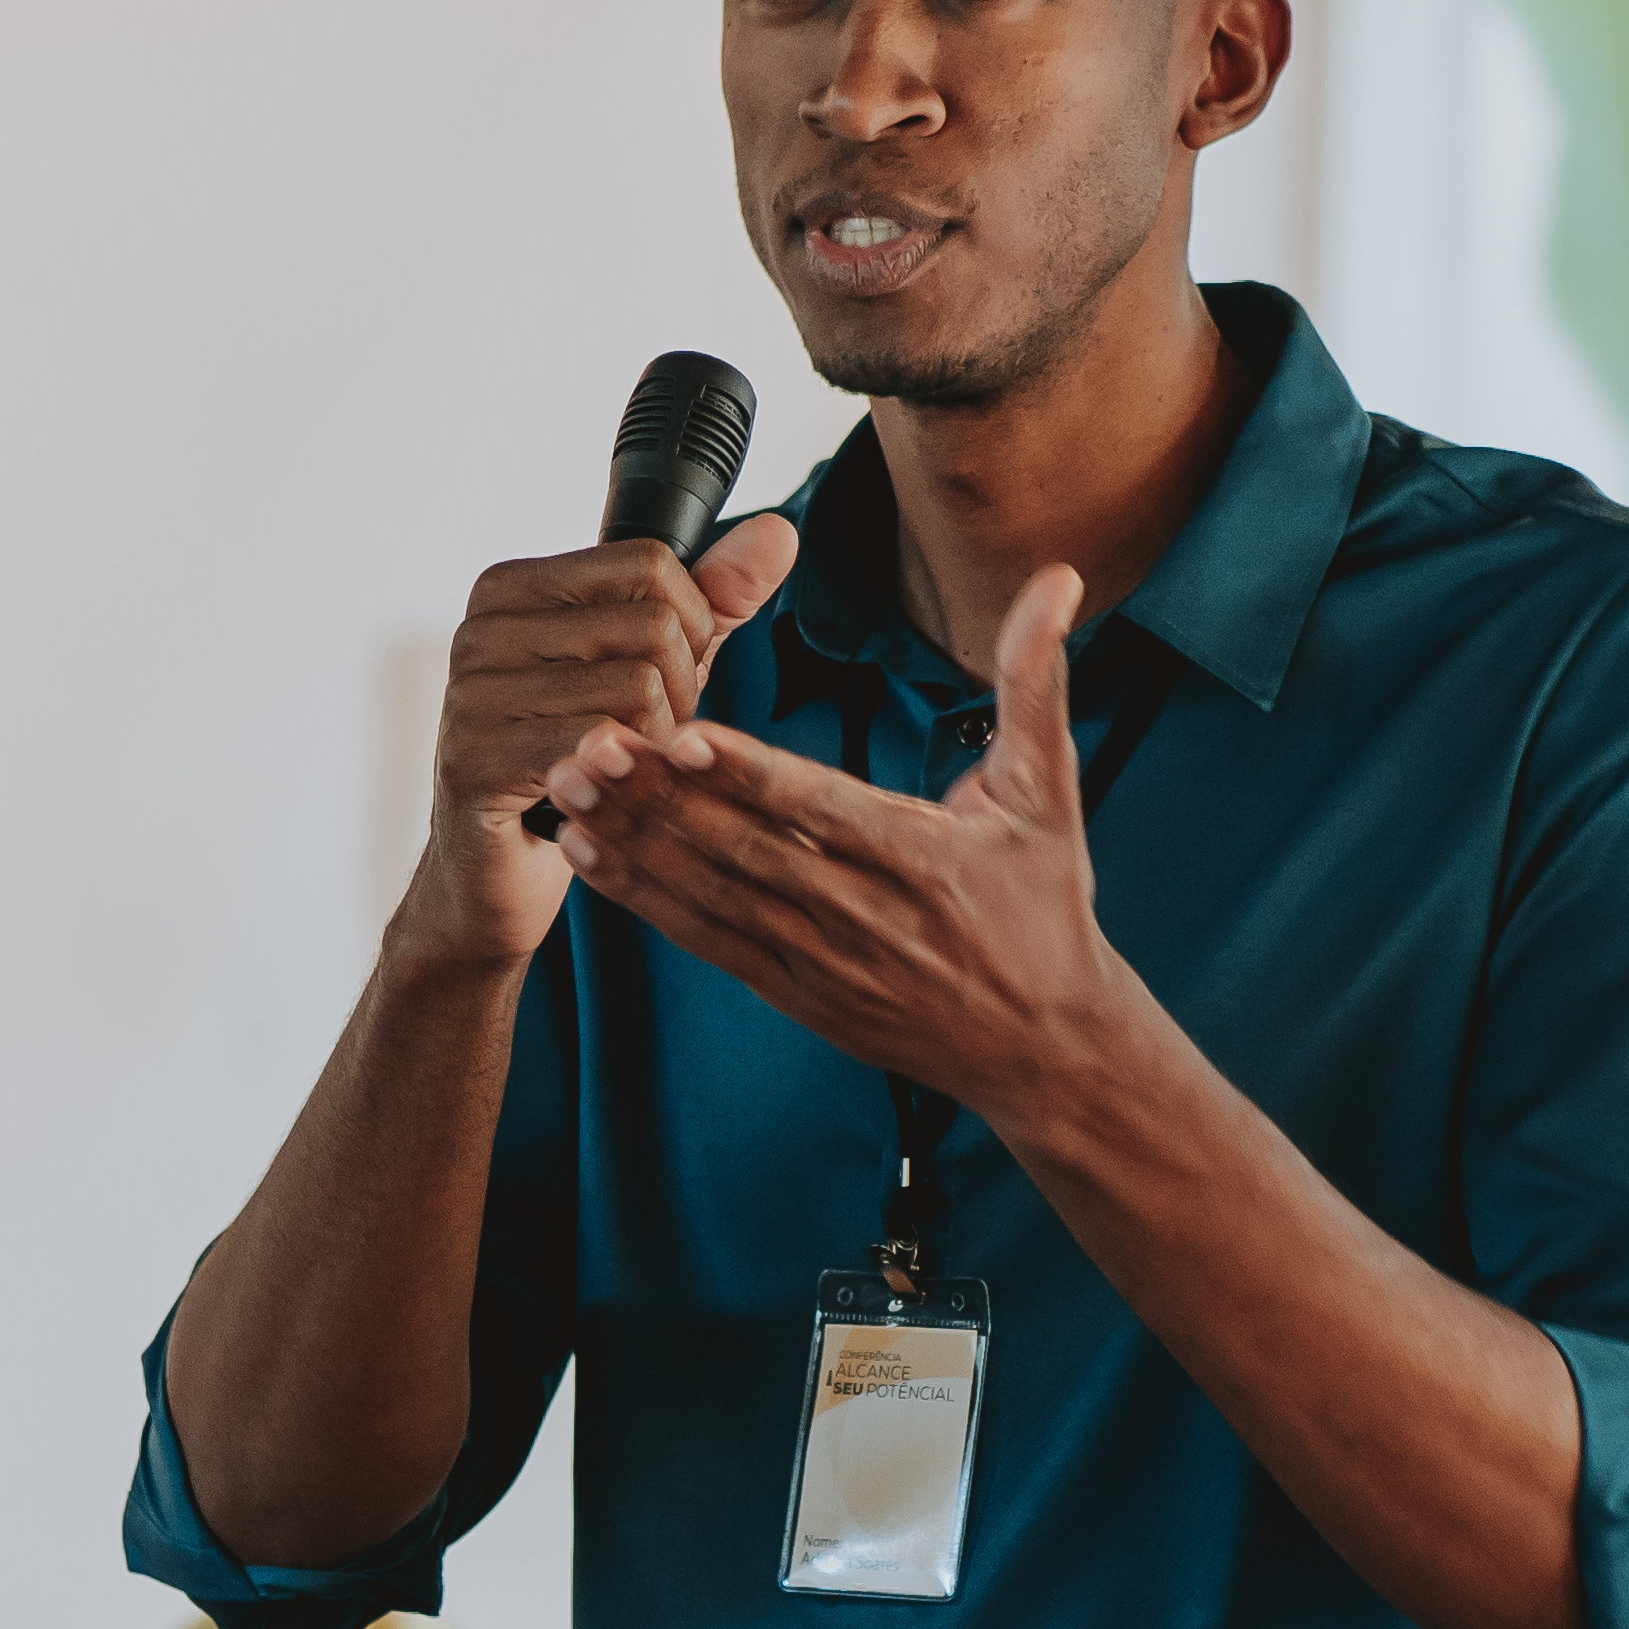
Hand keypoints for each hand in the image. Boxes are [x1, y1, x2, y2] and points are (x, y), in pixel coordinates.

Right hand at [400, 516, 806, 972]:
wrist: (494, 874)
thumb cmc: (578, 763)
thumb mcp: (654, 667)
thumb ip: (713, 600)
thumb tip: (779, 533)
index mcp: (514, 587)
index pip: (651, 565)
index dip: (691, 629)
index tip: (664, 680)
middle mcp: (482, 627)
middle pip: (651, 625)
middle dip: (679, 694)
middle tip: (642, 739)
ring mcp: (471, 691)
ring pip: (638, 687)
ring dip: (656, 744)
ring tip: (619, 768)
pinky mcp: (476, 757)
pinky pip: (602, 744)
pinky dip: (628, 775)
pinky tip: (605, 793)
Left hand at [537, 561, 1138, 1129]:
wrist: (1041, 1047)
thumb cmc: (1043, 907)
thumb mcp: (1049, 793)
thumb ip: (1036, 683)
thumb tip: (1058, 581)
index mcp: (920, 856)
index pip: (818, 807)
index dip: (747, 772)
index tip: (683, 732)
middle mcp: (862, 913)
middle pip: (745, 848)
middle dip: (660, 796)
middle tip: (589, 745)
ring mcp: (822, 960)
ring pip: (713, 894)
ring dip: (635, 843)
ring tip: (570, 793)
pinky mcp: (795, 994)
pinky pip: (707, 941)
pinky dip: (647, 901)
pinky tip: (592, 858)